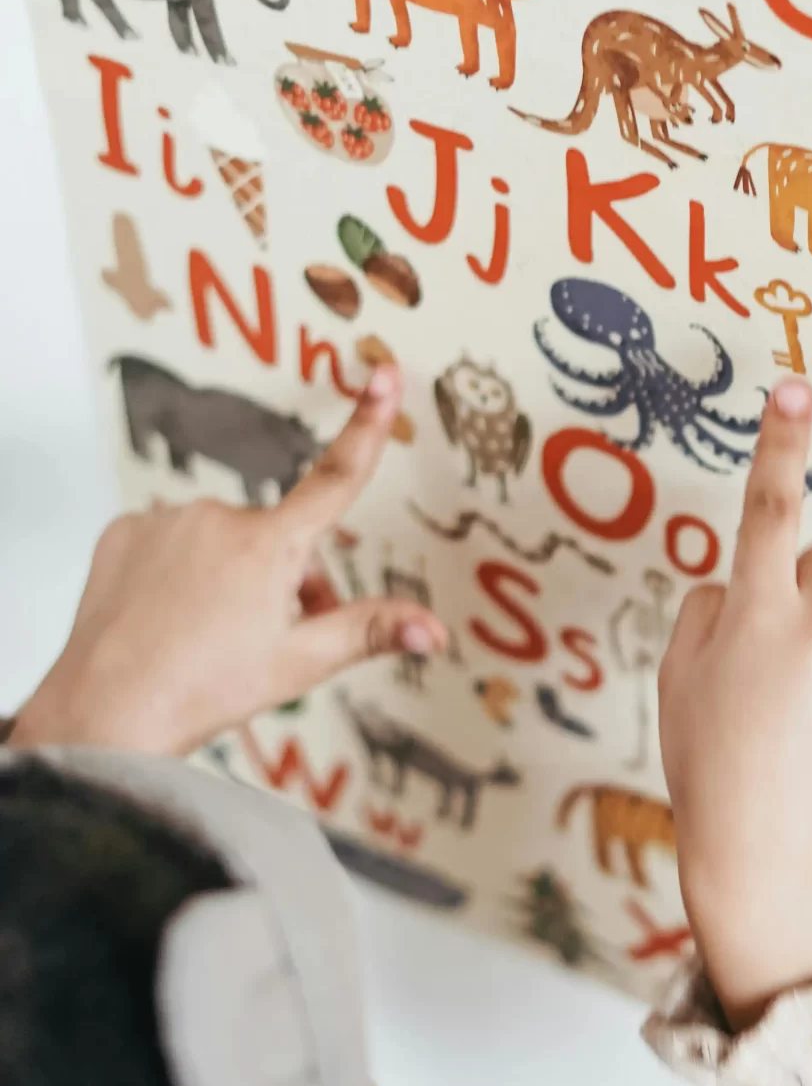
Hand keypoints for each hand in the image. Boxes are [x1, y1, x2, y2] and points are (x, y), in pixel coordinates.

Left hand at [11, 369, 445, 756]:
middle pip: (278, 541)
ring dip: (234, 578)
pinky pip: (173, 543)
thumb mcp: (299, 663)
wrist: (105, 712)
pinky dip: (181, 573)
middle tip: (274, 641)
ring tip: (215, 638)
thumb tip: (432, 630)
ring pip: (225, 543)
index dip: (368, 425)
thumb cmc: (202, 691)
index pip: (337, 477)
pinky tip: (172, 617)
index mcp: (269, 546)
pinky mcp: (125, 532)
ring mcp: (166, 520)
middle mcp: (218, 517)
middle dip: (289, 581)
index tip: (385, 374)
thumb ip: (369, 631)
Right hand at [658, 378, 811, 1026]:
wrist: (773, 857)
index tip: (795, 389)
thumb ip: (711, 608)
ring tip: (806, 721)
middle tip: (777, 661)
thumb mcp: (678, 680)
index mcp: (755, 614)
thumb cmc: (711, 766)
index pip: (768, 510)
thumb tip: (746, 583)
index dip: (780, 445)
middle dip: (805, 592)